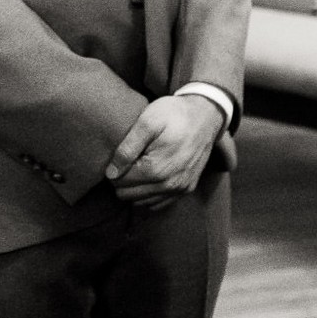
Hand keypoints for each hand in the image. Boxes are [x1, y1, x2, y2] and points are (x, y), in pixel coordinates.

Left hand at [104, 95, 223, 208]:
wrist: (206, 115)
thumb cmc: (174, 114)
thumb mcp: (147, 122)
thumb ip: (126, 148)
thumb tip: (111, 174)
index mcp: (157, 169)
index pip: (119, 182)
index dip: (116, 167)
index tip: (124, 153)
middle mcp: (169, 184)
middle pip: (128, 195)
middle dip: (125, 178)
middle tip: (132, 158)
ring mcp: (180, 189)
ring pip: (141, 202)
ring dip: (137, 186)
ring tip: (142, 163)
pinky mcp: (187, 189)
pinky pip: (158, 203)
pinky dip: (150, 192)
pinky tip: (152, 173)